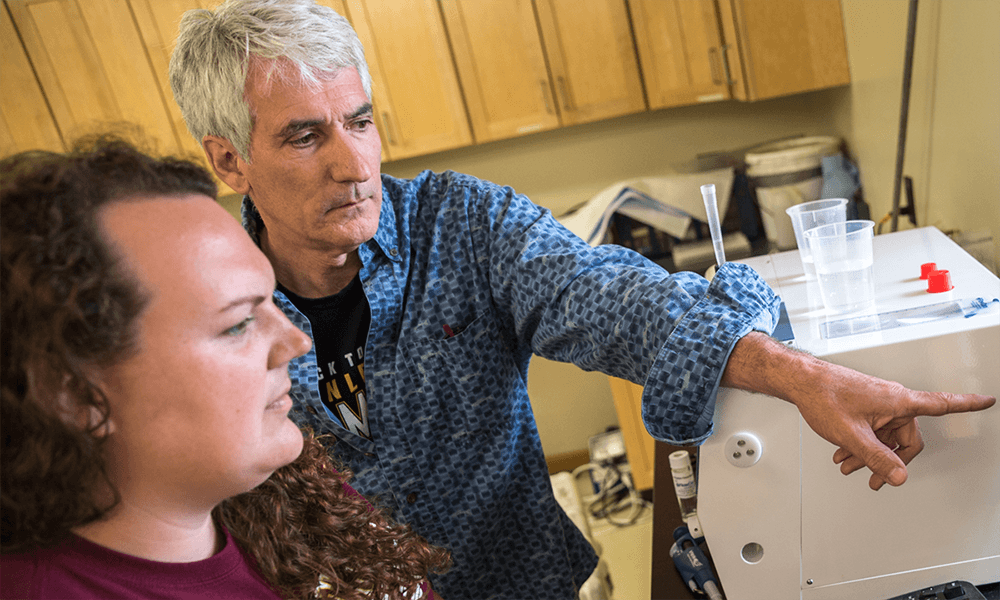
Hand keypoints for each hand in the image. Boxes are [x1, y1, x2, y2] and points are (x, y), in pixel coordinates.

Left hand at [723, 333, 995, 489]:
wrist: (801, 381)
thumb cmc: (824, 395)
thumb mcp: (852, 435)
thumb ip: (877, 458)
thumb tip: (899, 476)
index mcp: (898, 402)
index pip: (942, 404)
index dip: (967, 404)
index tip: (987, 400)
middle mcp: (892, 400)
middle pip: (906, 438)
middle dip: (889, 460)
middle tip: (874, 479)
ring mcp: (878, 403)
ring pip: (885, 436)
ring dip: (869, 455)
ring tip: (848, 466)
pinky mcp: (864, 405)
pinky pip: (872, 429)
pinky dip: (861, 444)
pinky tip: (844, 454)